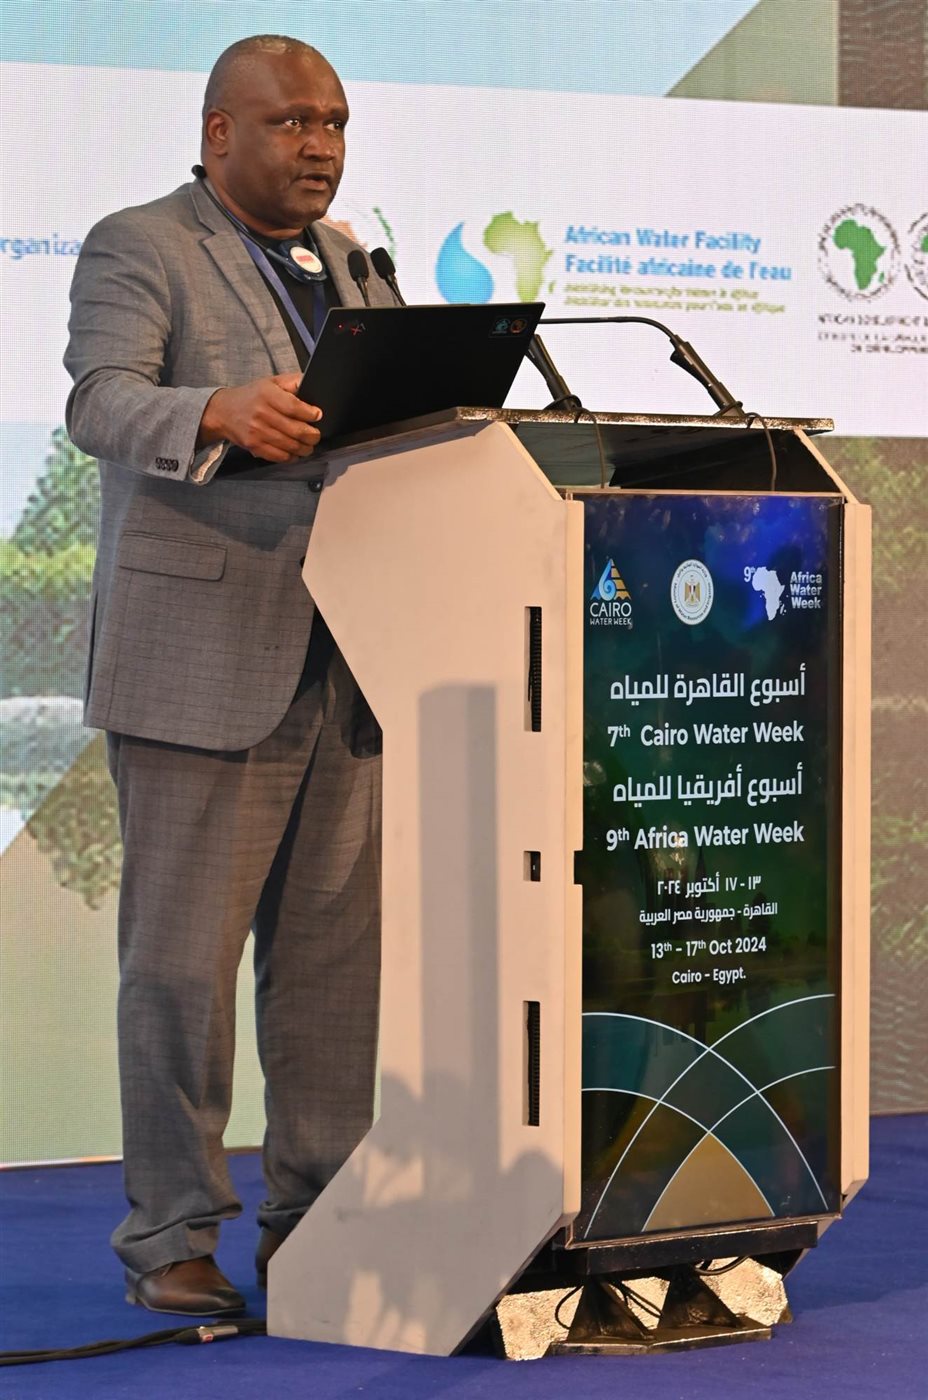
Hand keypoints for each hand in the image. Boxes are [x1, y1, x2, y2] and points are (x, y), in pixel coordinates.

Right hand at [198, 373, 321, 461]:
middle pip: (297, 430)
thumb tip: (312, 384)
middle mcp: (262, 414)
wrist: (223, 411)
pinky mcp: (254, 446)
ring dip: (305, 448)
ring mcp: (257, 432)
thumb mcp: (271, 382)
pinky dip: (292, 457)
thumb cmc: (251, 396)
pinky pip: (280, 456)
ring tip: (308, 445)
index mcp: (267, 395)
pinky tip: (295, 452)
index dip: (311, 414)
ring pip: (291, 446)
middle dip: (313, 435)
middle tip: (316, 435)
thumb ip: (292, 381)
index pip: (295, 407)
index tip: (317, 415)